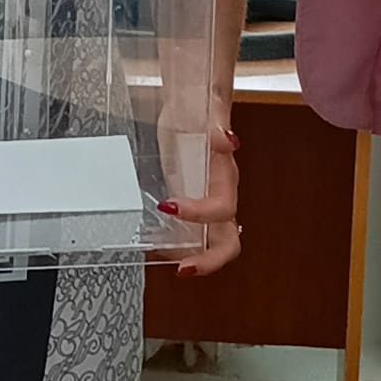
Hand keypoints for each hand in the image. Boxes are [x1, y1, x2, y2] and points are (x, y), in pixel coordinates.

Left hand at [163, 124, 241, 279]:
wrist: (192, 110)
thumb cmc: (200, 113)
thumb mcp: (206, 115)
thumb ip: (217, 126)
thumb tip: (227, 139)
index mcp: (225, 180)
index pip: (222, 209)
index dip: (199, 214)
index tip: (168, 206)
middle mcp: (221, 198)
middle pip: (228, 242)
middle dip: (209, 260)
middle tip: (184, 269)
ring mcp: (207, 207)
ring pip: (210, 245)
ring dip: (190, 258)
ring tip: (160, 256)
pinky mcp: (191, 208)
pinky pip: (191, 236)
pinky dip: (175, 246)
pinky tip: (152, 245)